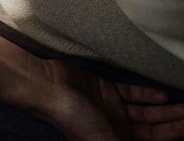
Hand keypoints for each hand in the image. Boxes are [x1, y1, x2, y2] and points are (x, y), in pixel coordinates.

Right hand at [35, 58, 183, 140]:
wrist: (49, 86)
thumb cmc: (73, 118)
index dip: (174, 135)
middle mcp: (117, 127)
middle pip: (154, 128)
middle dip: (174, 123)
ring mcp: (112, 108)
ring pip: (147, 111)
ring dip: (166, 110)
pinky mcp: (106, 89)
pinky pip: (132, 94)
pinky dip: (147, 95)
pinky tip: (162, 95)